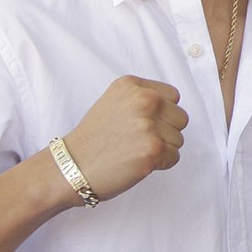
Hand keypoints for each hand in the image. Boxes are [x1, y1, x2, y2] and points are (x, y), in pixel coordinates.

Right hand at [59, 76, 187, 201]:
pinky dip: (159, 164)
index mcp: (132, 85)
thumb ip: (142, 99)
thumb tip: (172, 107)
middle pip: (181, 118)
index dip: (162, 114)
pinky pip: (174, 157)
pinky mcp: (153, 149)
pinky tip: (136, 162)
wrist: (70, 166)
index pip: (173, 96)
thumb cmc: (93, 140)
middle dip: (165, 132)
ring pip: (179, 139)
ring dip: (162, 149)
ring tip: (133, 151)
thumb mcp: (114, 103)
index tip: (143, 124)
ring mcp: (148, 124)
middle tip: (137, 140)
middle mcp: (143, 100)